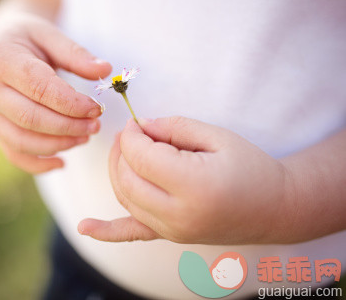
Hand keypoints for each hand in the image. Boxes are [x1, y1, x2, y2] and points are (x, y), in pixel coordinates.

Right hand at [0, 0, 110, 173]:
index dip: (71, 103)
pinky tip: (62, 162)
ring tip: (86, 137)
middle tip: (96, 125)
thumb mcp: (49, 34)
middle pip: (30, 118)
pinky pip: (13, 154)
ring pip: (21, 141)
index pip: (39, 88)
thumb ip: (75, 53)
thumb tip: (106, 70)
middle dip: (68, 126)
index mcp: (2, 61)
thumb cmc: (26, 36)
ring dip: (58, 145)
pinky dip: (37, 164)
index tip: (97, 108)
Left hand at [78, 117, 294, 243]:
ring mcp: (172, 230)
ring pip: (124, 198)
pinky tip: (85, 227)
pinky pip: (132, 234)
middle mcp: (178, 213)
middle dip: (121, 151)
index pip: (140, 156)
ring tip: (125, 152)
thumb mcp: (216, 137)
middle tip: (130, 134)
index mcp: (192, 185)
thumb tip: (138, 127)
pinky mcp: (170, 236)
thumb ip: (173, 128)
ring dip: (117, 172)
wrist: (274, 207)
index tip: (136, 123)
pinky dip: (107, 231)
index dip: (132, 135)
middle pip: (127, 178)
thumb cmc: (250, 167)